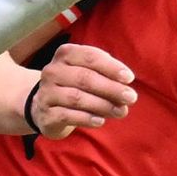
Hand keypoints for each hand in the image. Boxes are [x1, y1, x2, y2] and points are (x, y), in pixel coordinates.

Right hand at [23, 44, 137, 140]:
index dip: (111, 67)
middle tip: (131, 98)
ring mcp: (46, 93)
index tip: (129, 78)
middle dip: (111, 88)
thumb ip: (107, 76)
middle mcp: (53, 71)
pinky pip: (67, 115)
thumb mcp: (89, 73)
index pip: (90, 56)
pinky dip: (86, 118)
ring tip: (121, 111)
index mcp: (65, 54)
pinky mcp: (46, 114)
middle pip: (84, 78)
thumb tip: (126, 86)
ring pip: (76, 98)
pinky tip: (100, 121)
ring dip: (103, 105)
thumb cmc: (76, 86)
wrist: (46, 107)